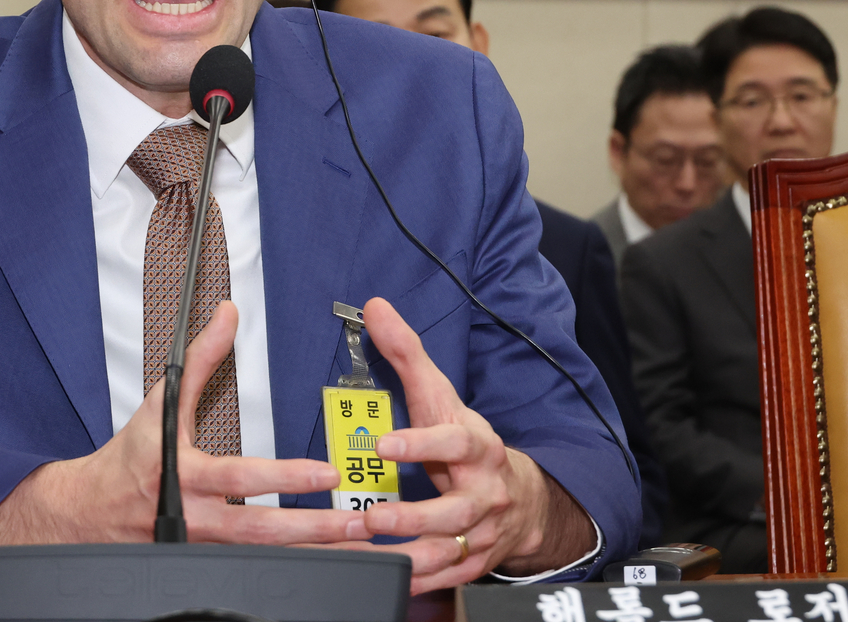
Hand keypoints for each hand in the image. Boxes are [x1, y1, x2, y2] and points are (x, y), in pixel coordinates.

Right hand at [0, 300, 368, 545]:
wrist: (88, 513)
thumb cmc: (128, 459)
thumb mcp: (160, 406)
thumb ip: (199, 361)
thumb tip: (228, 316)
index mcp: (185, 476)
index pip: (241, 479)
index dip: (285, 478)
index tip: (327, 474)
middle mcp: (194, 518)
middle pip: (262, 531)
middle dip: (314, 527)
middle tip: (358, 522)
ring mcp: (201, 548)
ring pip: (264, 559)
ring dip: (313, 554)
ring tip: (357, 549)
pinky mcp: (204, 566)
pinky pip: (254, 573)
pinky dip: (291, 573)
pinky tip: (324, 568)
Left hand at [329, 298, 594, 592]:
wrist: (521, 497)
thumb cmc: (467, 442)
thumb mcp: (440, 396)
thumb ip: (407, 353)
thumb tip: (376, 307)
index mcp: (477, 447)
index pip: (454, 443)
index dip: (421, 444)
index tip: (385, 445)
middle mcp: (483, 493)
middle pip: (452, 510)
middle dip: (411, 517)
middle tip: (372, 518)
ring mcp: (479, 532)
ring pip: (446, 551)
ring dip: (407, 555)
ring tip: (369, 552)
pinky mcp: (472, 562)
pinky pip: (445, 578)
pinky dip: (416, 581)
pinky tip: (386, 577)